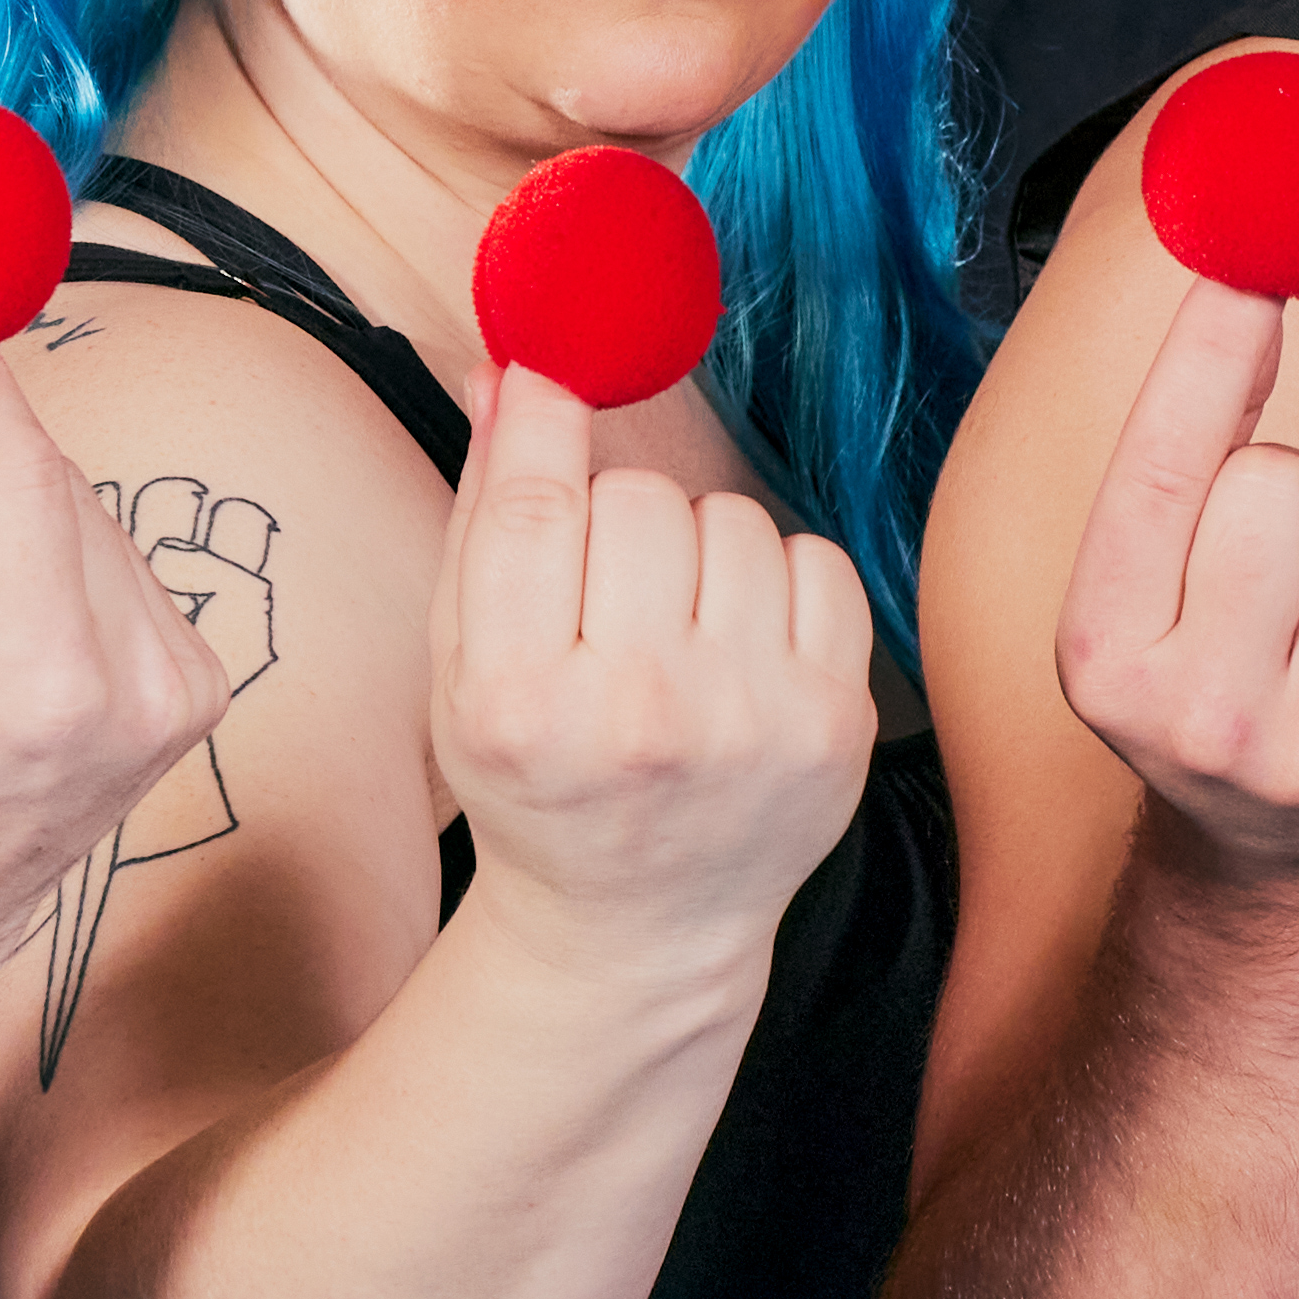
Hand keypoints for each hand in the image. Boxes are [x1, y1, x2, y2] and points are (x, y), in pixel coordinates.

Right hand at [430, 365, 877, 938]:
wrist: (634, 927)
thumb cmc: (538, 784)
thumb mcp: (464, 668)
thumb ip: (484, 516)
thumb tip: (507, 371)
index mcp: (519, 704)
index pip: (536, 506)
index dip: (543, 418)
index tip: (549, 378)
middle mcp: (638, 715)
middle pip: (638, 499)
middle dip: (617, 519)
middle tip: (607, 593)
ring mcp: (748, 722)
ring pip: (731, 519)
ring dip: (698, 550)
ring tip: (673, 627)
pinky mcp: (834, 725)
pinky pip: (816, 562)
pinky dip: (777, 582)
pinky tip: (739, 642)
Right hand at [1052, 280, 1298, 895]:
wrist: (1290, 868)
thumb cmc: (1224, 680)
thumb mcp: (1156, 590)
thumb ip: (1181, 448)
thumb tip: (1239, 274)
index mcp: (1104, 659)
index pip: (1158, 474)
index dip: (1201, 361)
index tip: (1246, 269)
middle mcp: (1202, 720)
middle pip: (1284, 481)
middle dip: (1298, 493)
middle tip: (1283, 575)